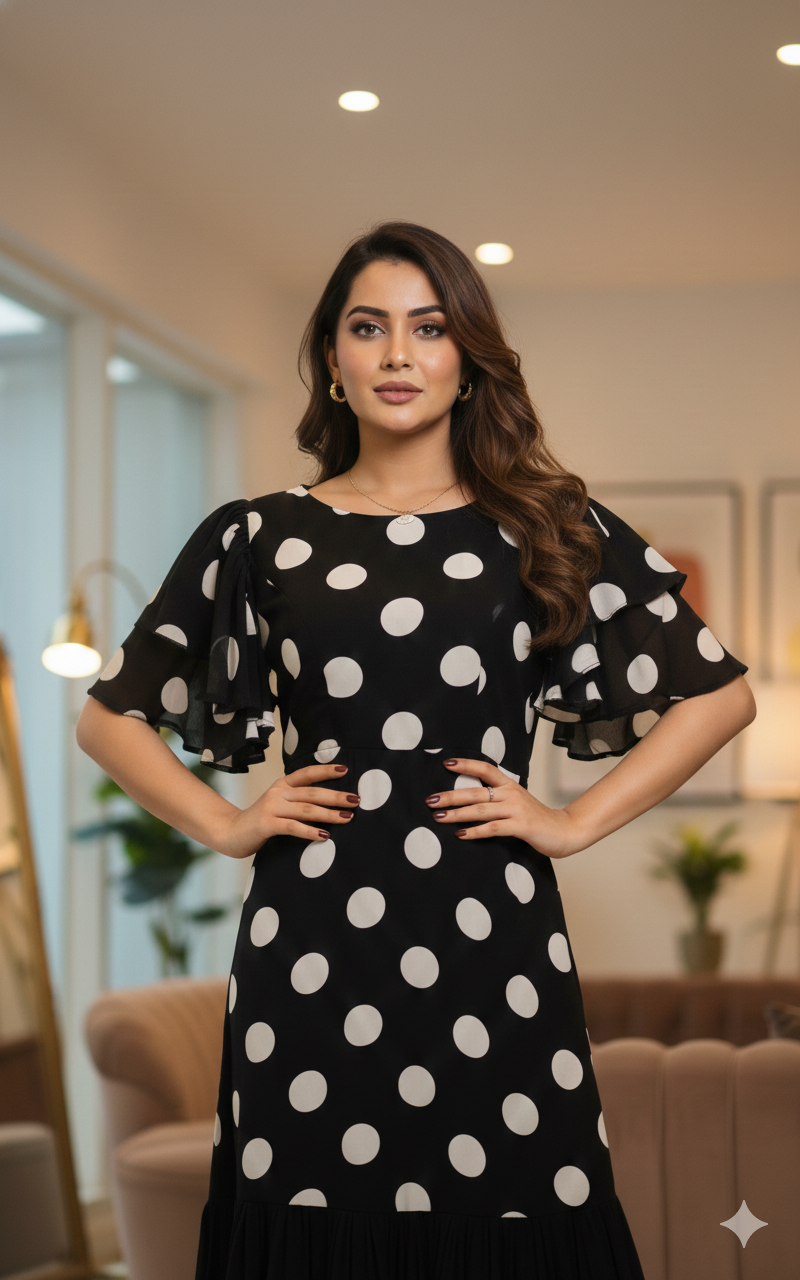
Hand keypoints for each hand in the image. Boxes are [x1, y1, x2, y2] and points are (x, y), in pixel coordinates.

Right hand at [219, 763, 359, 858]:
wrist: (231, 832)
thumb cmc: (261, 820)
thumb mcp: (278, 804)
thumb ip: (297, 801)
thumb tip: (329, 803)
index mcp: (282, 784)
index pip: (307, 774)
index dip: (326, 771)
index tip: (345, 770)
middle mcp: (278, 792)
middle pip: (312, 792)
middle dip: (336, 796)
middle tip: (355, 800)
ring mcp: (272, 807)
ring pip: (306, 809)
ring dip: (329, 814)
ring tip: (347, 818)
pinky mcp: (267, 824)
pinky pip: (293, 826)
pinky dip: (310, 831)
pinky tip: (324, 835)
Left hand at [425, 758, 578, 859]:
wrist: (563, 831)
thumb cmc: (536, 818)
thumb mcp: (516, 802)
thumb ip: (497, 798)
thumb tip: (468, 798)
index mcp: (510, 785)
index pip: (486, 769)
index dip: (466, 765)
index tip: (446, 763)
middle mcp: (511, 794)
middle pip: (476, 791)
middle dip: (451, 796)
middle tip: (431, 800)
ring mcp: (516, 810)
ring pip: (480, 810)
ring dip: (457, 814)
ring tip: (439, 817)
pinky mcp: (520, 826)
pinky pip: (492, 828)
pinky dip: (475, 832)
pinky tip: (461, 834)